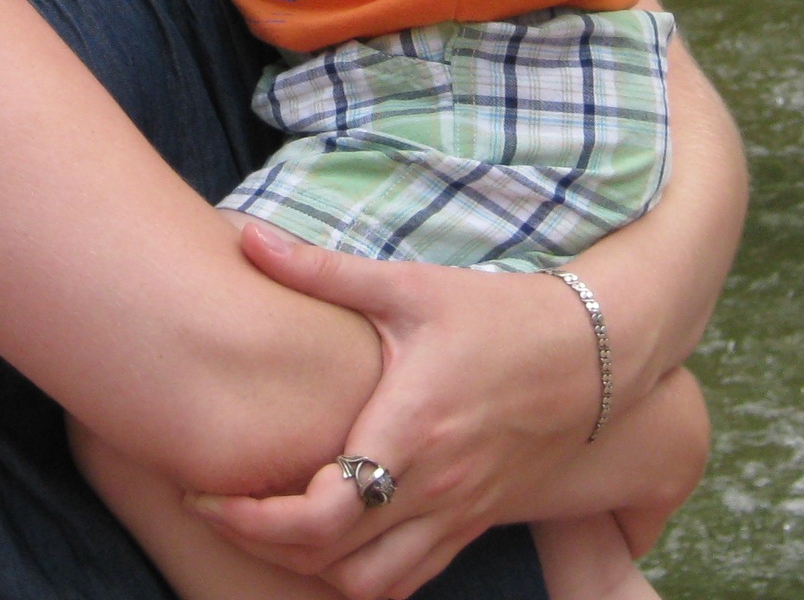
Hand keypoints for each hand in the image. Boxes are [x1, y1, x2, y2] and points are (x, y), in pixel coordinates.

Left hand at [186, 222, 605, 599]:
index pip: (323, 512)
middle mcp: (436, 486)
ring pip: (371, 585)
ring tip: (267, 527)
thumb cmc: (499, 314)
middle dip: (261, 545)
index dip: (254, 518)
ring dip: (310, 571)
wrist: (594, 353)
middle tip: (218, 505)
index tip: (208, 488)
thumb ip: (322, 271)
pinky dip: (360, 577)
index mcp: (412, 429)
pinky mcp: (475, 522)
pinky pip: (410, 580)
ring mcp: (459, 513)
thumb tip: (246, 238)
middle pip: (333, 561)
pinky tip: (330, 541)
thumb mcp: (408, 286)